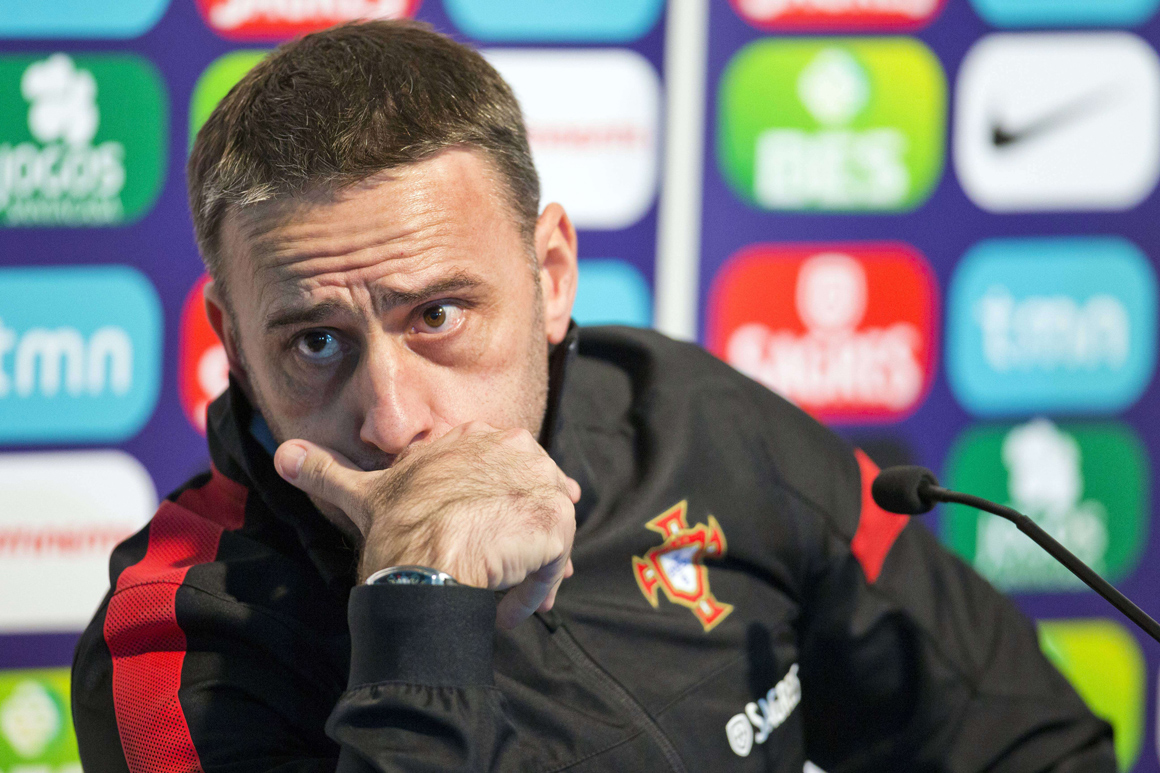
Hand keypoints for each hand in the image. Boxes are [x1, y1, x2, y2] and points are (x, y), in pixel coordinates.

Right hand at [273, 422, 579, 628]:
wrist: (422, 563)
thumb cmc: (394, 531)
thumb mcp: (359, 496)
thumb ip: (326, 472)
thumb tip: (283, 453)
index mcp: (467, 439)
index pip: (499, 461)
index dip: (494, 499)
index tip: (486, 530)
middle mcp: (507, 448)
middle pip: (531, 493)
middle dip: (520, 534)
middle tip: (501, 572)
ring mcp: (535, 480)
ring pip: (546, 529)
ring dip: (529, 570)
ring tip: (504, 599)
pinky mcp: (554, 518)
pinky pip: (555, 559)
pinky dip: (535, 591)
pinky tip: (509, 611)